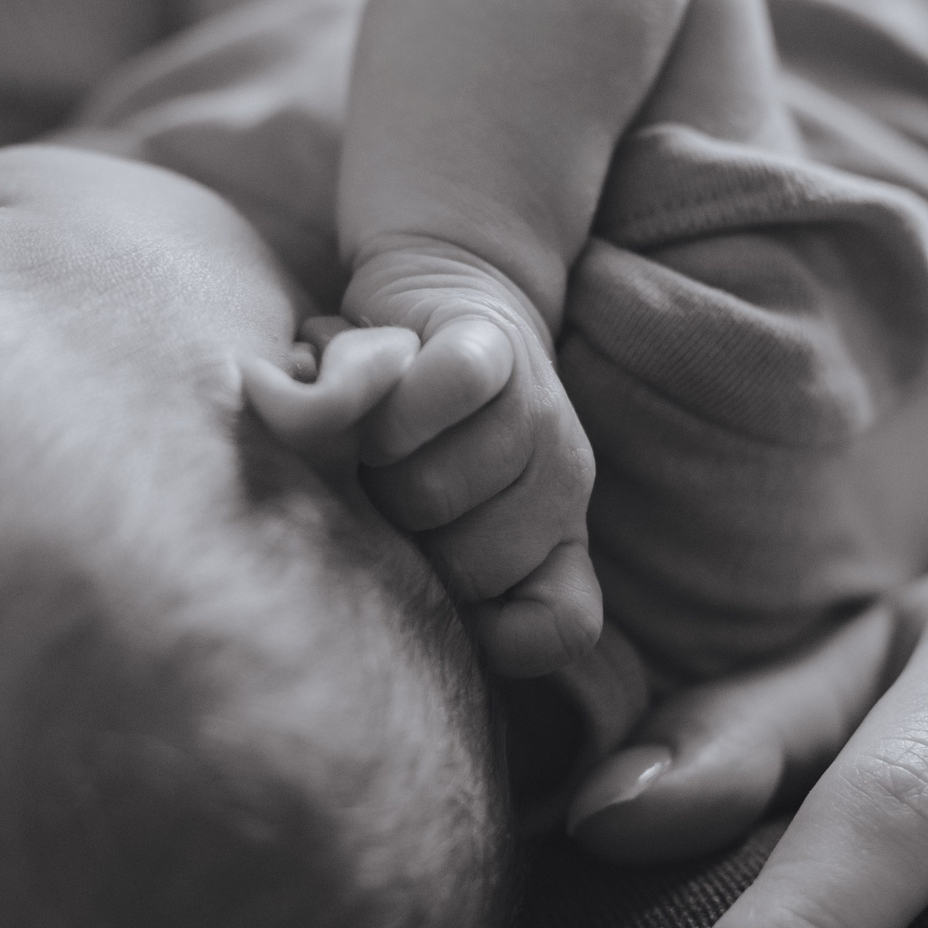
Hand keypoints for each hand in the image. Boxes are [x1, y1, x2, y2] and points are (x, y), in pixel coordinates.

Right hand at [340, 239, 602, 674]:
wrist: (435, 292)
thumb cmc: (403, 433)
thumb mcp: (399, 519)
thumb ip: (398, 558)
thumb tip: (365, 542)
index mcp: (555, 537)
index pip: (561, 625)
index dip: (494, 634)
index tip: (437, 602)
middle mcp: (562, 481)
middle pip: (467, 569)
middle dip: (400, 542)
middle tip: (380, 494)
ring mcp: (539, 414)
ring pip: (439, 490)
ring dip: (377, 470)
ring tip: (368, 444)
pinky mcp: (496, 344)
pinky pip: (450, 389)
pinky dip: (393, 404)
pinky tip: (374, 394)